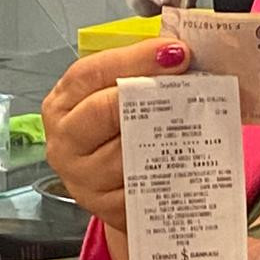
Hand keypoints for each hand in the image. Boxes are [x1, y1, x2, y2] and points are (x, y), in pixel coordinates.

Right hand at [43, 40, 191, 231]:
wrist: (113, 187)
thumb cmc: (114, 131)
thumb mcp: (111, 96)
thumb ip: (135, 73)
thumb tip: (177, 51)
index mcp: (62, 104)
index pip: (90, 73)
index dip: (135, 59)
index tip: (176, 51)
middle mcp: (65, 142)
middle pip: (103, 111)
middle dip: (150, 93)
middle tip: (190, 83)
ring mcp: (84, 179)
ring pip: (127, 151)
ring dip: (166, 133)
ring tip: (197, 118)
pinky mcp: (109, 207)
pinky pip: (144, 185)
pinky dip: (169, 169)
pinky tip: (189, 154)